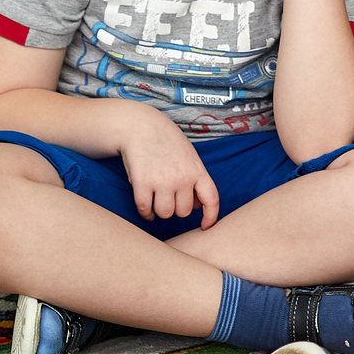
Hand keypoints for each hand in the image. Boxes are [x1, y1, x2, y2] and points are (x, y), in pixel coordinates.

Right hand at [118, 107, 220, 226]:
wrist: (142, 126)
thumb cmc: (167, 143)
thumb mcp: (189, 157)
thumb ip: (195, 179)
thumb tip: (196, 207)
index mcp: (197, 170)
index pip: (211, 199)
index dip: (210, 216)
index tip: (205, 226)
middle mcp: (182, 177)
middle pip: (182, 212)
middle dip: (175, 208)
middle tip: (169, 197)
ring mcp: (162, 181)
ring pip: (164, 214)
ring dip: (159, 211)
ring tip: (157, 199)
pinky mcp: (142, 183)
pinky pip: (145, 210)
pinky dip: (145, 213)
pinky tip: (146, 208)